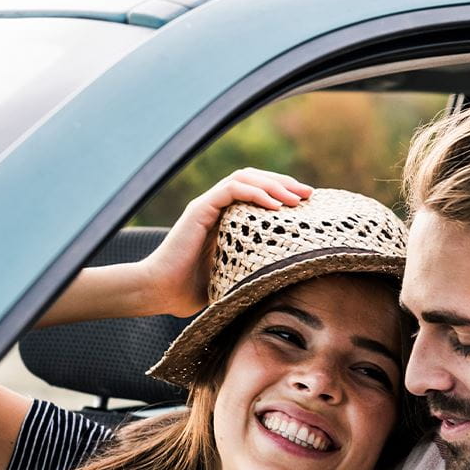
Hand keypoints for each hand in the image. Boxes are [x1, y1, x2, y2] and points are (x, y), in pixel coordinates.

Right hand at [137, 169, 311, 316]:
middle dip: (284, 183)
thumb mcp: (234, 277)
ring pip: (245, 178)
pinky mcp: (199, 209)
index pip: (257, 192)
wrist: (160, 292)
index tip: (306, 204)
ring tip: (297, 198)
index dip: (282, 193)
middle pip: (255, 179)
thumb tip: (286, 280)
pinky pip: (232, 190)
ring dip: (274, 185)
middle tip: (309, 194)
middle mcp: (216, 206)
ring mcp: (207, 205)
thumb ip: (253, 268)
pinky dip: (256, 193)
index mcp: (224, 218)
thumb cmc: (192, 291)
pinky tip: (275, 206)